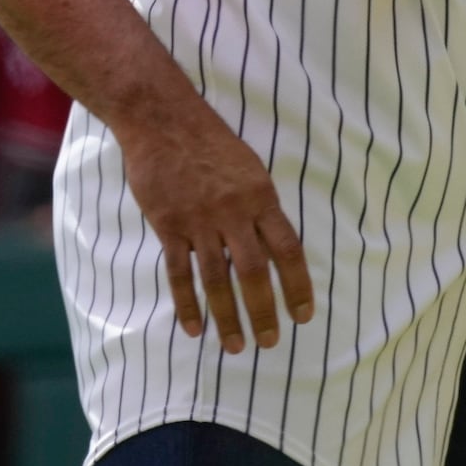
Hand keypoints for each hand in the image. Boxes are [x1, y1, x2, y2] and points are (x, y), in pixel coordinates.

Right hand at [121, 94, 311, 353]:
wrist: (162, 119)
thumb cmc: (209, 141)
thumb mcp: (249, 167)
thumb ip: (261, 207)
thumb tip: (275, 245)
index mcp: (260, 196)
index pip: (288, 249)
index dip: (298, 285)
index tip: (304, 316)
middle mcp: (233, 212)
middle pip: (254, 272)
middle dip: (264, 311)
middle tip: (270, 343)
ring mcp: (199, 220)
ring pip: (217, 279)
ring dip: (228, 317)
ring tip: (236, 347)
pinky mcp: (168, 224)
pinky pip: (180, 272)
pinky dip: (187, 303)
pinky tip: (194, 328)